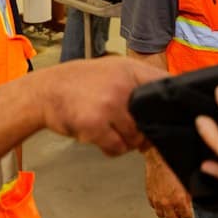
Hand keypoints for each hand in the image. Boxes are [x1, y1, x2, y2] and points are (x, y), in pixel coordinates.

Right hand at [36, 56, 166, 155]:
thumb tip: (161, 112)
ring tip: (109, 129)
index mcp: (130, 70)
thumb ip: (138, 85)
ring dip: (125, 141)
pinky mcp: (95, 125)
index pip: (165, 84)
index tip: (171, 113)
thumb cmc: (80, 82)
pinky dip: (111, 148)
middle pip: (151, 120)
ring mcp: (109, 106)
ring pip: (135, 138)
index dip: (172, 102)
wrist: (46, 91)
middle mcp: (122, 86)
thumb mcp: (113, 71)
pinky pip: (117, 148)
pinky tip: (99, 137)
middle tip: (125, 126)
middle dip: (141, 130)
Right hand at [144, 147, 192, 217]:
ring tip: (170, 206)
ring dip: (166, 212)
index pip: (186, 216)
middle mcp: (167, 201)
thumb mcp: (187, 181)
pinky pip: (153, 206)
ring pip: (161, 215)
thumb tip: (188, 202)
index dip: (188, 213)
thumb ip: (188, 195)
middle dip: (177, 216)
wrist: (159, 157)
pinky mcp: (149, 195)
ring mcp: (157, 199)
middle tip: (179, 211)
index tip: (188, 212)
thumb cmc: (173, 165)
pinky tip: (162, 199)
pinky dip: (158, 205)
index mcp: (179, 199)